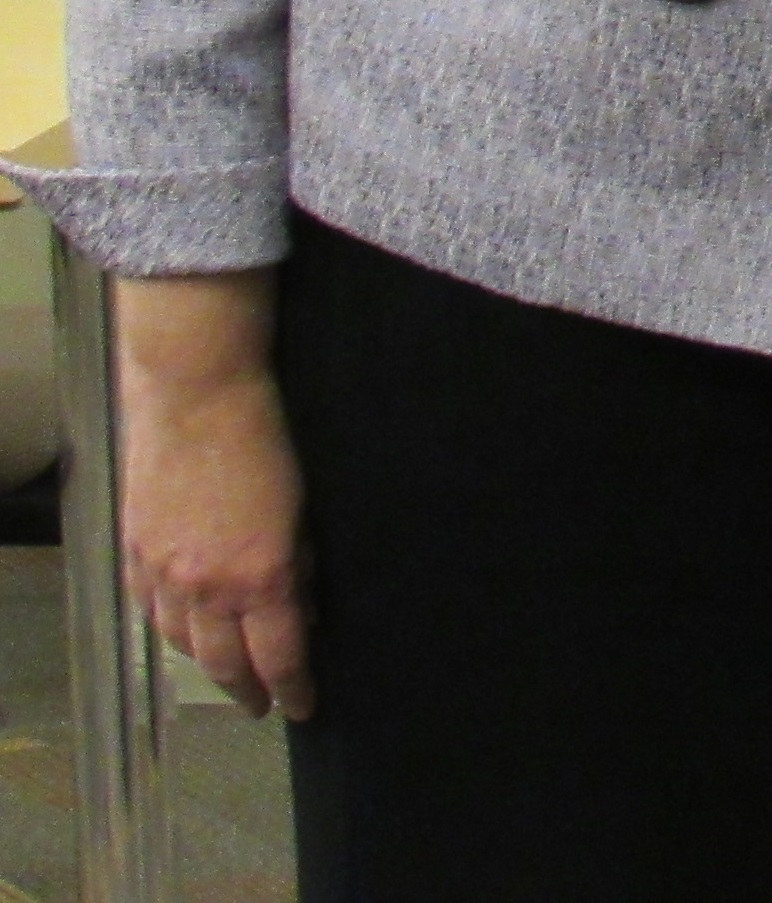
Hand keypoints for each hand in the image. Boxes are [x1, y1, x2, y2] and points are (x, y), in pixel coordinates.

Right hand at [112, 271, 315, 718]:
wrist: (196, 394)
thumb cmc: (268, 440)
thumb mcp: (304, 509)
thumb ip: (301, 567)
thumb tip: (302, 609)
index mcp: (260, 577)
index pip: (278, 656)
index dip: (292, 688)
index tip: (304, 707)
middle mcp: (206, 586)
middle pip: (224, 662)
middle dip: (247, 689)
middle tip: (262, 705)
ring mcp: (163, 572)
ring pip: (182, 642)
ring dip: (207, 664)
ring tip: (228, 675)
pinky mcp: (135, 551)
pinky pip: (152, 611)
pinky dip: (171, 630)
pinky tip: (183, 634)